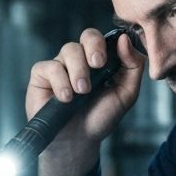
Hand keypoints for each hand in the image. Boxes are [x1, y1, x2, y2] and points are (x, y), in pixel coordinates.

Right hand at [26, 28, 145, 147]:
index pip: (105, 38)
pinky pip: (50, 66)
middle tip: (97, 65)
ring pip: (69, 49)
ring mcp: (61, 65)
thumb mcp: (126, 94)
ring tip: (81, 92)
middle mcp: (81, 59)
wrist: (78, 140)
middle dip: (93, 47)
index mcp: (101, 60)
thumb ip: (133, 67)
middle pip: (87, 35)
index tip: (107, 60)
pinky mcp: (42, 75)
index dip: (105, 43)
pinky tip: (65, 98)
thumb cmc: (100, 117)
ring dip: (79, 71)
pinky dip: (60, 82)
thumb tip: (125, 39)